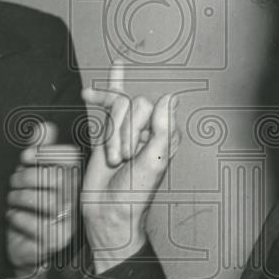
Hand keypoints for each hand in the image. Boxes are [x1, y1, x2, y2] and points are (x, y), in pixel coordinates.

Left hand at [6, 121, 81, 275]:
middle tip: (13, 181)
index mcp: (73, 180)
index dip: (46, 153)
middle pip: (56, 178)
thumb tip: (44, 126)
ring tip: (11, 199)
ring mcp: (68, 222)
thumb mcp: (32, 175)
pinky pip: (35, 225)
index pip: (71, 158)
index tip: (24, 157)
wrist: (25, 247)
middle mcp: (75, 201)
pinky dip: (17, 218)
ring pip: (46, 201)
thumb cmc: (30, 208)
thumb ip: (39, 151)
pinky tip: (12, 216)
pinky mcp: (55, 241)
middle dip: (27, 176)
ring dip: (19, 197)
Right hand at [80, 62, 179, 272]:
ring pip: (115, 106)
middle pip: (130, 104)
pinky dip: (114, 83)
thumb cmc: (133, 194)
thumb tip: (171, 97)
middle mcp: (150, 128)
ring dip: (110, 135)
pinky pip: (112, 101)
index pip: (148, 107)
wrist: (108, 212)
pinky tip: (117, 66)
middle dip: (120, 133)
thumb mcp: (153, 163)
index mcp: (166, 134)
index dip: (133, 129)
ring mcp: (129, 129)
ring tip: (112, 158)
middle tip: (120, 160)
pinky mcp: (109, 131)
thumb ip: (163, 130)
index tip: (129, 155)